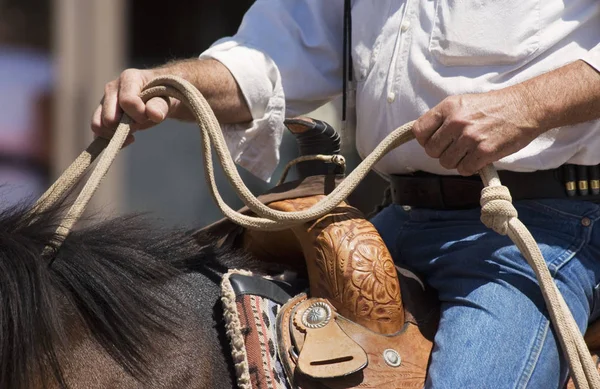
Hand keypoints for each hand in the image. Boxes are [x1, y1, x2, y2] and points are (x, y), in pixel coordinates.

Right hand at [91, 68, 176, 144]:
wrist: (158, 97)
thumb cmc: (162, 96)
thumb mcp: (165, 99)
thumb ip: (160, 106)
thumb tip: (154, 114)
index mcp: (129, 78)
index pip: (127, 101)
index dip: (138, 114)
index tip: (147, 116)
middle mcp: (112, 88)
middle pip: (109, 116)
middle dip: (125, 126)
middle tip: (139, 124)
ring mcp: (104, 101)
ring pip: (98, 124)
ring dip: (116, 134)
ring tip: (132, 133)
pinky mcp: (101, 114)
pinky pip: (97, 132)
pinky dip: (110, 140)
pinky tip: (127, 139)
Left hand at [412, 85, 544, 175]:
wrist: (525, 107)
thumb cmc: (493, 107)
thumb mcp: (463, 103)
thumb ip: (443, 118)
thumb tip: (424, 136)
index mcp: (448, 107)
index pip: (419, 131)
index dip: (425, 140)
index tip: (436, 141)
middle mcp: (456, 121)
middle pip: (431, 150)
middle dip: (442, 152)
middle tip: (456, 148)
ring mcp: (470, 137)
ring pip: (446, 162)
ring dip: (456, 161)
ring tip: (469, 151)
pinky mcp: (484, 151)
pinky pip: (464, 169)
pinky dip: (470, 167)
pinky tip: (478, 158)